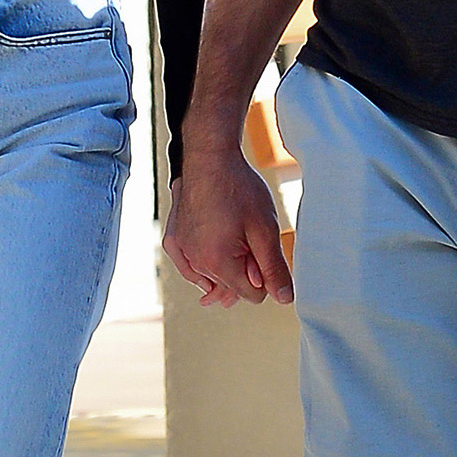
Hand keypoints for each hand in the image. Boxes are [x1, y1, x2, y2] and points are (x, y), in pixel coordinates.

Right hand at [163, 153, 293, 306]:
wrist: (210, 158)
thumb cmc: (239, 189)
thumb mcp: (265, 229)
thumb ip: (274, 267)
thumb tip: (284, 298)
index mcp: (218, 264)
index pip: (252, 295)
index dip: (265, 275)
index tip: (264, 249)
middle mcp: (194, 263)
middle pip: (230, 287)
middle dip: (245, 270)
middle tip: (250, 237)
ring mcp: (181, 252)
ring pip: (211, 277)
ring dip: (225, 264)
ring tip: (233, 234)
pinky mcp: (173, 240)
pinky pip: (190, 265)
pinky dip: (203, 260)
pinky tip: (213, 245)